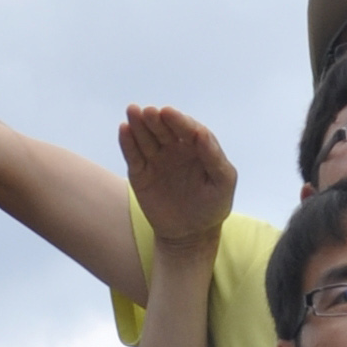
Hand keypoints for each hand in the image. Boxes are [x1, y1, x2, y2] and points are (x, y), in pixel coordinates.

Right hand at [120, 106, 236, 247]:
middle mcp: (174, 147)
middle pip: (164, 128)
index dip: (178, 120)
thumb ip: (214, 158)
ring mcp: (156, 158)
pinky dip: (127, 142)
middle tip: (149, 112)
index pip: (187, 128)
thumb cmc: (212, 207)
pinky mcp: (140, 171)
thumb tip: (201, 133)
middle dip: (157, 119)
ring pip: (146, 137)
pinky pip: (133, 155)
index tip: (167, 112)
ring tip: (133, 112)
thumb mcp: (222, 184)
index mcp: (197, 146)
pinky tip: (124, 129)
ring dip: (139, 124)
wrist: (190, 234)